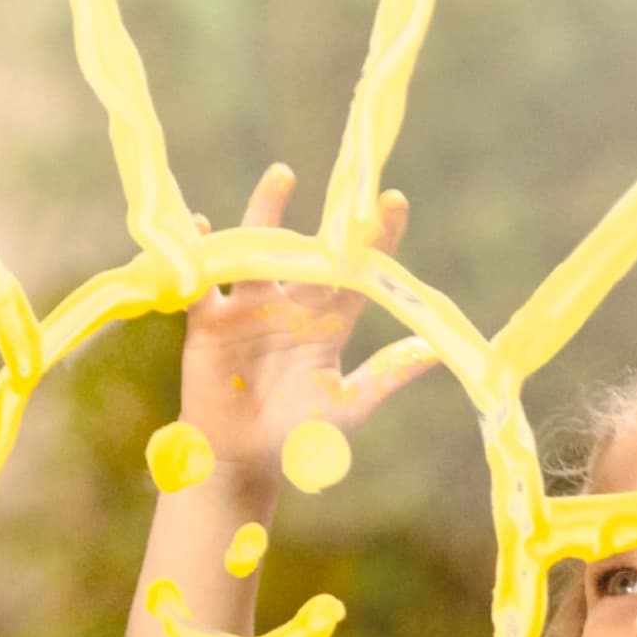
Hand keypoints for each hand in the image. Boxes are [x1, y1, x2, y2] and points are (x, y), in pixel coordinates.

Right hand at [180, 163, 437, 468]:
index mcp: (328, 324)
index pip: (357, 275)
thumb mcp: (348, 407)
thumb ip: (387, 375)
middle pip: (312, 253)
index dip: (377, 241)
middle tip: (350, 180)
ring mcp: (250, 310)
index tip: (396, 201)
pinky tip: (202, 224)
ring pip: (259, 251)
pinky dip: (200, 253)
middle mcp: (291, 306)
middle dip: (329, 219)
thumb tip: (436, 350)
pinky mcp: (210, 322)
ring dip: (268, 212)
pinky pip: (204, 282)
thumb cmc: (299, 439)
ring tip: (284, 175)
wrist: (245, 461)